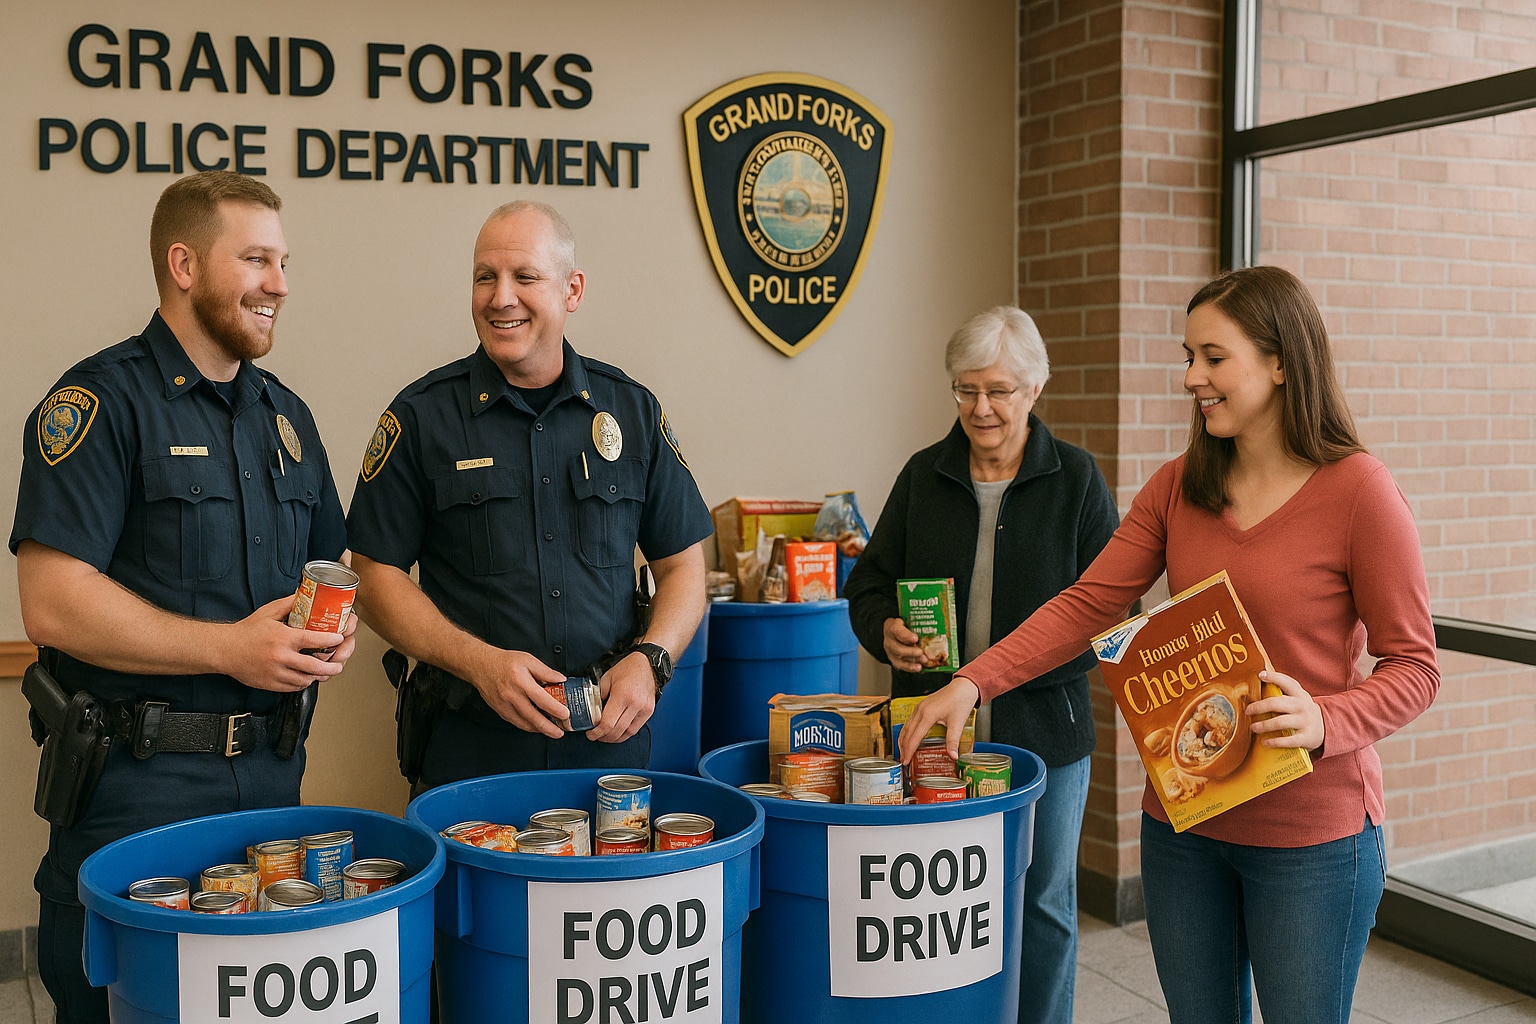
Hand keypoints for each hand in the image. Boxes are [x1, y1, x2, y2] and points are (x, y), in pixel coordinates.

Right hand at [219, 594, 352, 692]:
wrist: (224, 650)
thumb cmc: (246, 631)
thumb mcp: (268, 612)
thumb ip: (288, 603)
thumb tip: (304, 593)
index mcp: (283, 638)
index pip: (315, 640)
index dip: (331, 641)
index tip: (339, 639)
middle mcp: (281, 657)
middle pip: (314, 667)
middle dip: (331, 667)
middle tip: (337, 665)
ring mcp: (276, 673)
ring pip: (305, 680)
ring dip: (317, 677)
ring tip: (324, 672)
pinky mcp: (270, 684)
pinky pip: (292, 688)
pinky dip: (302, 683)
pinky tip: (305, 677)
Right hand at [468, 650, 569, 736]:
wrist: (481, 666)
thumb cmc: (504, 662)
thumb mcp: (528, 660)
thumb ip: (546, 671)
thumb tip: (560, 679)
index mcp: (521, 681)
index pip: (542, 699)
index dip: (555, 709)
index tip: (565, 714)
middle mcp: (512, 695)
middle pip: (533, 717)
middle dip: (549, 728)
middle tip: (560, 731)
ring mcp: (504, 705)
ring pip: (524, 724)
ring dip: (539, 729)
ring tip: (551, 730)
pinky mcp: (500, 711)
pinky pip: (516, 723)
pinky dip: (528, 726)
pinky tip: (536, 725)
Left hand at [587, 651, 655, 743]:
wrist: (648, 664)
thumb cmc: (628, 668)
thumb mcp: (607, 678)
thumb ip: (599, 695)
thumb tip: (593, 711)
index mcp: (622, 695)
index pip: (608, 723)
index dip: (597, 732)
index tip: (591, 734)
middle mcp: (635, 704)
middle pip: (617, 731)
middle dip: (603, 737)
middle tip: (595, 736)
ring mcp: (643, 709)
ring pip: (627, 733)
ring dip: (614, 738)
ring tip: (605, 736)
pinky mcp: (649, 712)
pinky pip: (635, 729)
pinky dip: (625, 734)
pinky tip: (618, 733)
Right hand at [882, 617, 925, 671]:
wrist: (895, 631)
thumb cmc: (904, 625)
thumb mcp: (909, 620)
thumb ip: (919, 623)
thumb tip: (937, 625)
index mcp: (892, 627)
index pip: (896, 630)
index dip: (906, 636)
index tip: (915, 638)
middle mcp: (889, 640)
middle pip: (897, 648)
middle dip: (910, 651)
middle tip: (921, 652)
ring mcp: (891, 651)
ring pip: (899, 658)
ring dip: (912, 660)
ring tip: (923, 660)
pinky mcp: (894, 660)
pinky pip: (901, 665)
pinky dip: (910, 667)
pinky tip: (919, 667)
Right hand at [897, 676, 979, 763]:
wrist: (963, 686)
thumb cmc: (961, 700)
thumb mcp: (958, 723)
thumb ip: (953, 741)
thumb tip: (953, 756)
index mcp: (927, 715)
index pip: (914, 738)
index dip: (909, 751)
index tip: (906, 761)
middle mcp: (920, 711)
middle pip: (907, 733)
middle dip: (903, 748)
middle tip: (903, 760)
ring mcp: (919, 707)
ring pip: (906, 727)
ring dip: (903, 740)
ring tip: (903, 752)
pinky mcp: (922, 706)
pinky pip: (910, 721)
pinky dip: (907, 732)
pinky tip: (909, 737)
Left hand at [1248, 669, 1324, 751]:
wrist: (1324, 728)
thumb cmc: (1301, 710)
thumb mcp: (1297, 698)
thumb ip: (1281, 690)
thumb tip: (1258, 679)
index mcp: (1298, 694)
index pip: (1286, 682)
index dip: (1274, 677)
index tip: (1261, 675)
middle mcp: (1302, 706)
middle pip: (1277, 704)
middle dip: (1259, 707)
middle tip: (1248, 711)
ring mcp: (1304, 722)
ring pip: (1280, 722)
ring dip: (1264, 725)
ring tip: (1253, 727)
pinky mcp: (1305, 738)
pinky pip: (1288, 740)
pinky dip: (1274, 742)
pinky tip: (1264, 742)